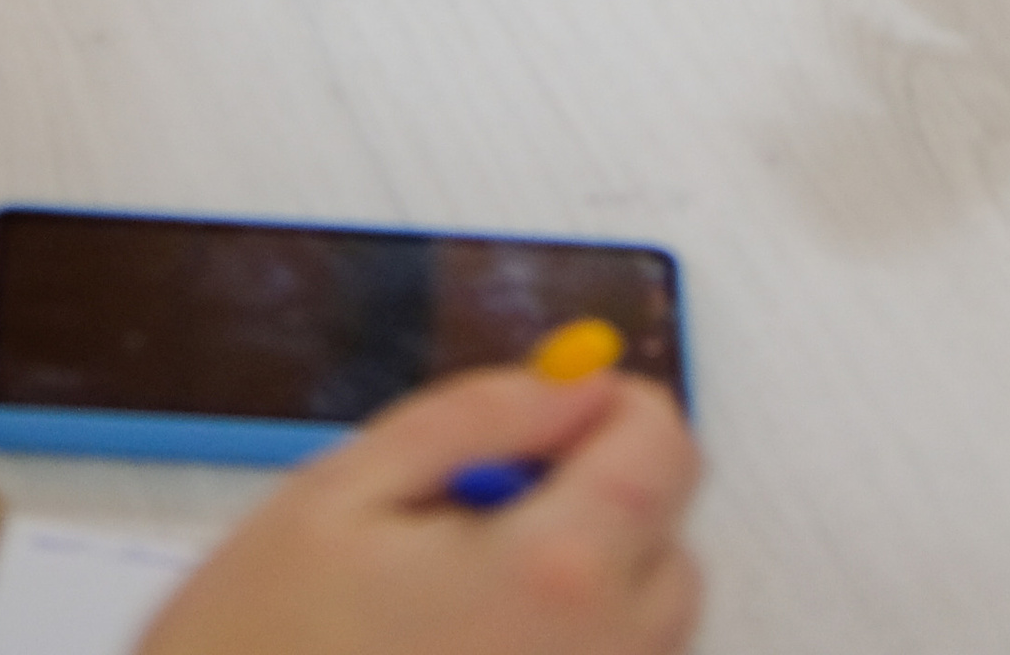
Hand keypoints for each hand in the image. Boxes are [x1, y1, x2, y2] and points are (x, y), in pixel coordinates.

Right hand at [137, 368, 702, 654]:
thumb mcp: (341, 492)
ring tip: (448, 616)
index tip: (545, 423)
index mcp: (553, 574)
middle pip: (668, 548)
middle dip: (594, 511)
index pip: (665, 446)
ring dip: (578, 601)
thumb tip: (573, 381)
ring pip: (641, 636)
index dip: (607, 411)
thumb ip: (478, 416)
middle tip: (472, 525)